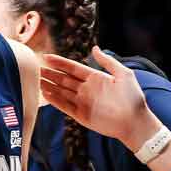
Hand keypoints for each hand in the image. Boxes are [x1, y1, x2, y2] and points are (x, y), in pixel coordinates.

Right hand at [40, 48, 162, 149]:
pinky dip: (54, 100)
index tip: (46, 57)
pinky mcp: (81, 115)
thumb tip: (95, 48)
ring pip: (61, 92)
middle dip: (50, 74)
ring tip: (35, 80)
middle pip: (63, 79)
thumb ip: (107, 62)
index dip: (59, 62)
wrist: (134, 122)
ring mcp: (82, 102)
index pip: (73, 68)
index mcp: (95, 78)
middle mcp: (86, 89)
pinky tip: (45, 94)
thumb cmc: (133, 98)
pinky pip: (64, 106)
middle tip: (35, 68)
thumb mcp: (123, 74)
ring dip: (49, 86)